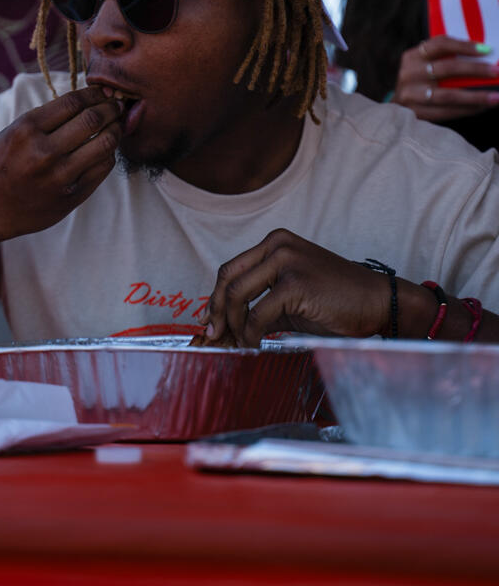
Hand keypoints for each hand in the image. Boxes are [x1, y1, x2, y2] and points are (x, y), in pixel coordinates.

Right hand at [0, 85, 122, 243]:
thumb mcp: (15, 131)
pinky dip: (109, 153)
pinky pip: (103, 167)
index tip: (104, 92)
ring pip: (105, 143)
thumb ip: (47, 116)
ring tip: (117, 125)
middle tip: (118, 105)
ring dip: (116, 129)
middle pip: (93, 119)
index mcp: (26, 129)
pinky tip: (105, 148)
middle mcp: (44, 152)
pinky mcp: (72, 196)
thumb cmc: (5, 162)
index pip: (73, 102)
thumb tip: (90, 98)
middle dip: (111, 108)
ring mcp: (60, 176)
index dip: (95, 93)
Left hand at [203, 229, 389, 345]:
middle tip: (214, 335)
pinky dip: (251, 335)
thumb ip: (260, 303)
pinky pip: (258, 315)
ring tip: (239, 343)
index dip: (216, 297)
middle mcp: (277, 245)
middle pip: (228, 278)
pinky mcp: (295, 284)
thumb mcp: (291, 295)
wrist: (377, 302)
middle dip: (217, 311)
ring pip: (238, 295)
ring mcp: (286, 262)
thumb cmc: (336, 301)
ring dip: (234, 325)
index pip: (231, 268)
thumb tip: (228, 326)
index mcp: (275, 242)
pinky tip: (254, 345)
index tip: (209, 321)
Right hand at [394, 35, 498, 120]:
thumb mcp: (423, 66)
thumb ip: (444, 60)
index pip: (440, 44)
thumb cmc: (419, 83)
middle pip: (446, 68)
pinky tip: (482, 107)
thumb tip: (483, 58)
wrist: (396, 109)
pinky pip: (447, 112)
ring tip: (495, 97)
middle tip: (496, 71)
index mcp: (412, 56)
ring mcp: (411, 95)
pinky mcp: (417, 114)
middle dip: (475, 69)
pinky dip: (467, 110)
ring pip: (448, 95)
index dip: (464, 46)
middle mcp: (409, 74)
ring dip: (476, 96)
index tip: (486, 49)